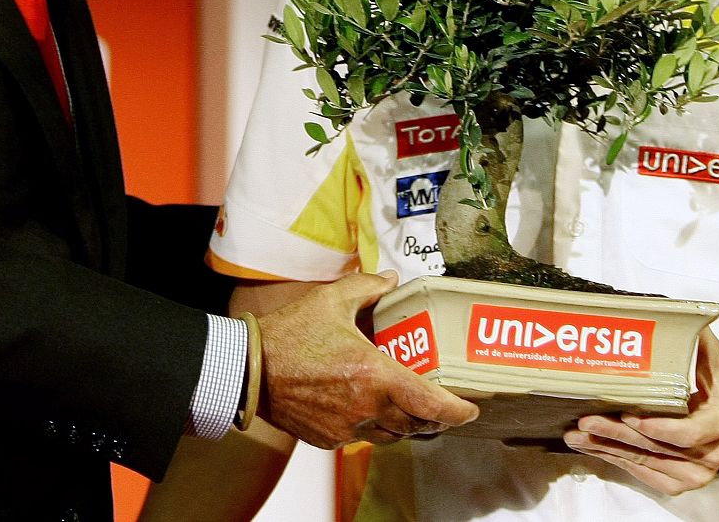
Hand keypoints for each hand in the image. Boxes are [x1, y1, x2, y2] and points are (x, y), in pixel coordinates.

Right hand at [255, 272, 478, 448]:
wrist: (249, 369)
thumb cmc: (289, 335)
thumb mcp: (331, 301)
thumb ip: (367, 287)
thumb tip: (390, 280)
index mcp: (374, 375)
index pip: (430, 404)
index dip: (457, 410)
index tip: (470, 408)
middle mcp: (366, 407)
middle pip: (416, 425)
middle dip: (434, 418)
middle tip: (443, 404)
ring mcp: (346, 428)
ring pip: (391, 435)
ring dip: (405, 424)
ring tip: (409, 406)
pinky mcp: (328, 439)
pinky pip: (362, 437)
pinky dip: (373, 426)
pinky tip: (368, 406)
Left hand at [561, 327, 718, 493]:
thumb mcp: (717, 366)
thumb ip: (698, 343)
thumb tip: (680, 314)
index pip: (686, 433)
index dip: (656, 428)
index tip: (628, 415)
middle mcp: (707, 455)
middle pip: (654, 448)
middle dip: (615, 434)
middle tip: (584, 422)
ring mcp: (693, 474)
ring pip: (643, 462)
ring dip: (606, 449)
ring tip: (575, 435)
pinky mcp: (678, 484)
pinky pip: (642, 474)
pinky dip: (615, 460)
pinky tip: (592, 448)